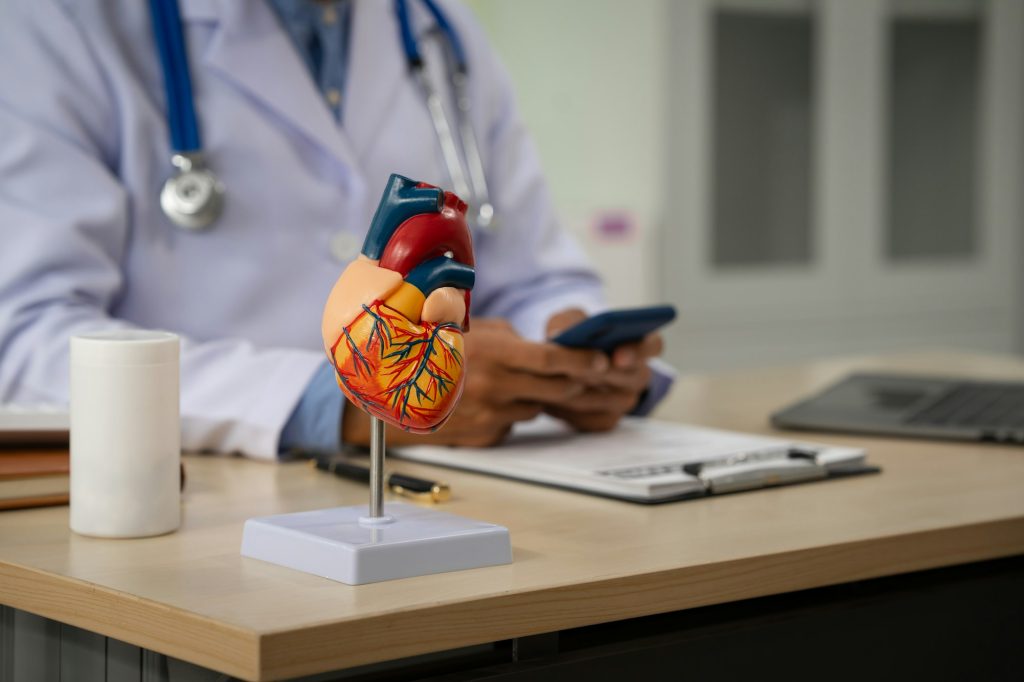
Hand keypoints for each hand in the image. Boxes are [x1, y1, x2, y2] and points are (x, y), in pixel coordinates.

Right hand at [342, 317, 609, 446]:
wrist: (385, 391)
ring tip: (516, 378)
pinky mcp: (483, 436)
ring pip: (536, 408)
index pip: (553, 360)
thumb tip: (544, 346)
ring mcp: (489, 416)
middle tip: (583, 371)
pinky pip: (513, 423)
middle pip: (556, 390)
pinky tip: (491, 397)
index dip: (582, 361)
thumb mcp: (469, 329)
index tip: (601, 359)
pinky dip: (512, 410)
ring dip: (537, 396)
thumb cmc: (427, 350)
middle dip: (572, 380)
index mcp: (494, 356)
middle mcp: (495, 389)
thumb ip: (510, 338)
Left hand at [542, 308, 663, 432]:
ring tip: (558, 383)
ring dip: (585, 392)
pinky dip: (573, 411)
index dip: (639, 351)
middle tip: (579, 370)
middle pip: (633, 377)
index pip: (653, 346)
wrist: (559, 367)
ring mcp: (625, 400)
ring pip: (612, 401)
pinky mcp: (606, 420)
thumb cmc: (572, 338)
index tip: (619, 356)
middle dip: (606, 373)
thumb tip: (559, 336)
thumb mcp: (568, 322)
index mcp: (640, 345)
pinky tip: (552, 400)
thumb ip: (568, 323)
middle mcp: (638, 374)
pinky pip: (594, 420)